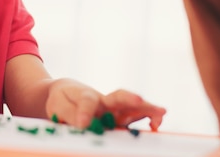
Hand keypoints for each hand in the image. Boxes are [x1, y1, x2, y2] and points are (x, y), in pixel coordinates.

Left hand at [45, 78, 165, 130]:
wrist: (66, 94)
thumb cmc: (62, 99)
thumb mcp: (59, 106)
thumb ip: (71, 114)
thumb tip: (84, 126)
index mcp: (85, 95)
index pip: (87, 101)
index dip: (86, 112)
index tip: (82, 124)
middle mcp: (104, 101)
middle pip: (118, 97)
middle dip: (128, 99)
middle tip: (138, 100)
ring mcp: (115, 109)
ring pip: (132, 107)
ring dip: (146, 109)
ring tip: (160, 112)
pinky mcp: (120, 118)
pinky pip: (135, 117)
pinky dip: (147, 118)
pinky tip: (154, 126)